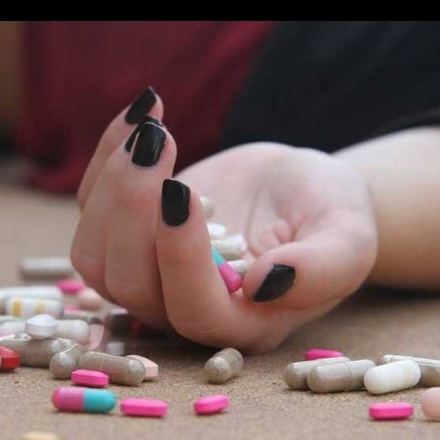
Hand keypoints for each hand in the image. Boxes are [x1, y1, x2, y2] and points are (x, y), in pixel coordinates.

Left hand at [72, 98, 376, 353]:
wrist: (300, 194)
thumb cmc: (329, 219)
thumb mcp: (347, 239)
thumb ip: (322, 269)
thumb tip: (264, 283)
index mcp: (241, 323)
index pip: (193, 309)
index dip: (179, 257)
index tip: (183, 189)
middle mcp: (184, 310)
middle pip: (129, 285)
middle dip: (133, 210)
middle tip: (160, 141)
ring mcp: (150, 277)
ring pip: (95, 256)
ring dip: (112, 187)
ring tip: (151, 128)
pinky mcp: (129, 239)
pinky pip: (91, 210)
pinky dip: (106, 159)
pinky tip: (142, 116)